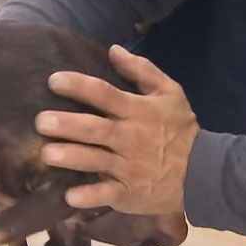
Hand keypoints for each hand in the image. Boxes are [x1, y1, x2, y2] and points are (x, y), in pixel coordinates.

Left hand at [35, 45, 199, 214]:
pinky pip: (107, 194)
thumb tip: (113, 49)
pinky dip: (89, 196)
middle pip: (95, 129)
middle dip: (67, 124)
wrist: (204, 173)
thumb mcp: (169, 93)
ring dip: (71, 158)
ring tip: (47, 154)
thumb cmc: (180, 129)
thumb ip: (142, 70)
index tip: (53, 81)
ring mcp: (129, 167)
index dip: (79, 86)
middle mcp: (129, 138)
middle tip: (41, 122)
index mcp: (137, 111)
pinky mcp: (129, 193)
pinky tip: (69, 197)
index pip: (105, 94)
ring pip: (96, 160)